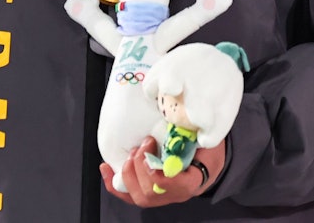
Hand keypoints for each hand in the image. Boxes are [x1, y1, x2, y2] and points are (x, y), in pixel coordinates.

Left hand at [100, 137, 225, 207]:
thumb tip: (184, 115)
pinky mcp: (148, 192)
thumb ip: (198, 132)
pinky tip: (105, 168)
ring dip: (129, 173)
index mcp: (193, 180)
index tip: (152, 154)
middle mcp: (175, 193)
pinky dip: (114, 183)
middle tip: (145, 142)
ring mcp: (161, 196)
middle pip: (152, 193)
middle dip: (141, 166)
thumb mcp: (208, 138)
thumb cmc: (206, 147)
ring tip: (132, 151)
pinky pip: (128, 195)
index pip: (179, 187)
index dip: (163, 176)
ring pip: (138, 196)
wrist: (207, 161)